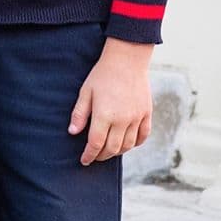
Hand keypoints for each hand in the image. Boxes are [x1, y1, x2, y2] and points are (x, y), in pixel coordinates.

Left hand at [68, 39, 152, 163]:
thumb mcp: (86, 92)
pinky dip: (135, 143)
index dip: (89, 155)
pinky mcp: (147, 113)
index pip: (95, 144)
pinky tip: (127, 143)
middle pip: (112, 148)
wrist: (127, 59)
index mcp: (104, 115)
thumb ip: (79, 114)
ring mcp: (136, 117)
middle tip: (95, 156)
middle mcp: (122, 119)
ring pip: (128, 145)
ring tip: (109, 150)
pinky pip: (143, 135)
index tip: (84, 160)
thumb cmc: (103, 74)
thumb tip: (73, 132)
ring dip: (117, 151)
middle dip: (102, 156)